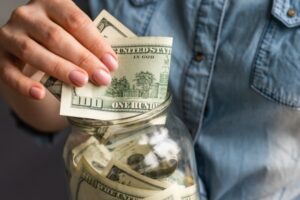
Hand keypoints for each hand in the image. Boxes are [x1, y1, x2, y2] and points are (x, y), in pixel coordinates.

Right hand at [0, 0, 117, 99]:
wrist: (29, 44)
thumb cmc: (59, 40)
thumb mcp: (72, 33)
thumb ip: (87, 44)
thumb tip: (109, 67)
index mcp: (51, 3)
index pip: (76, 21)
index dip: (95, 43)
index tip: (112, 64)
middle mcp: (28, 15)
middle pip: (55, 36)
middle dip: (82, 58)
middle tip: (101, 77)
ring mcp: (10, 34)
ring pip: (32, 51)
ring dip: (59, 68)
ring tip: (81, 82)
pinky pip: (8, 72)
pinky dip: (23, 84)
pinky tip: (40, 94)